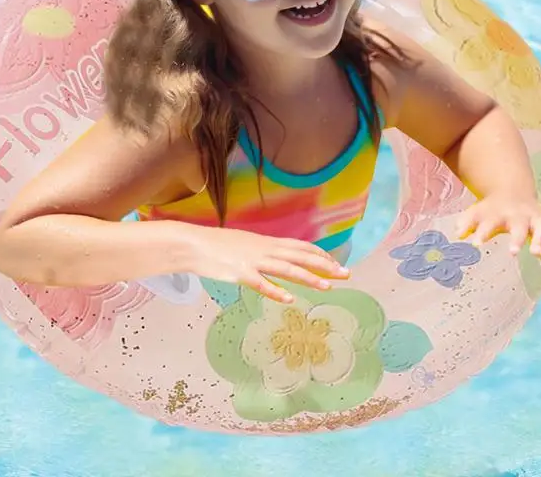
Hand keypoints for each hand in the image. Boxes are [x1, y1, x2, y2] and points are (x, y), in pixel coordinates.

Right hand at [189, 227, 349, 302]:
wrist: (195, 244)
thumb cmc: (219, 245)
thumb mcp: (246, 244)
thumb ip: (263, 252)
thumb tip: (278, 259)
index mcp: (267, 242)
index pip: (301, 247)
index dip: (320, 255)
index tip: (336, 263)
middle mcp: (265, 249)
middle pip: (301, 256)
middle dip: (325, 265)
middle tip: (345, 274)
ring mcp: (253, 262)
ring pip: (287, 269)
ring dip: (308, 277)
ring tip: (327, 286)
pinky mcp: (240, 274)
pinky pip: (261, 283)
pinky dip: (276, 290)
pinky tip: (289, 299)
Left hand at [456, 194, 540, 256]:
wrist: (511, 190)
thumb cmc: (491, 209)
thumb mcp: (477, 213)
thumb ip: (466, 223)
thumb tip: (456, 234)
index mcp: (498, 214)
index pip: (489, 224)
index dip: (482, 233)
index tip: (476, 244)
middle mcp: (518, 215)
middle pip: (519, 227)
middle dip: (517, 239)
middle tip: (512, 252)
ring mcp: (534, 217)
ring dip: (540, 239)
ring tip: (536, 253)